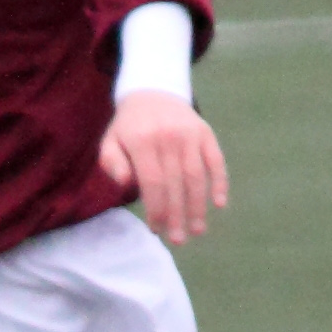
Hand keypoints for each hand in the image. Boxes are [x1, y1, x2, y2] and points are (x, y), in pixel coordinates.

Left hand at [99, 90, 228, 245]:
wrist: (153, 92)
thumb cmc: (129, 126)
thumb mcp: (111, 140)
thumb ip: (111, 161)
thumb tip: (123, 183)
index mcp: (142, 141)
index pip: (152, 183)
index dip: (156, 209)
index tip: (157, 230)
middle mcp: (168, 137)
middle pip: (175, 184)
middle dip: (177, 216)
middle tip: (178, 240)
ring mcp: (189, 134)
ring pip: (197, 176)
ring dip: (199, 206)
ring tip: (198, 230)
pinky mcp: (206, 133)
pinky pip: (216, 160)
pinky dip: (220, 182)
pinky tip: (220, 204)